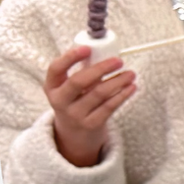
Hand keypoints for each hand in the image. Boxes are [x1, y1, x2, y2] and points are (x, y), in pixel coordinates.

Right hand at [45, 40, 134, 166]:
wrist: (74, 135)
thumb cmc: (75, 101)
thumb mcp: (69, 88)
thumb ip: (82, 71)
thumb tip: (105, 53)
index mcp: (52, 86)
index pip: (56, 68)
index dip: (70, 57)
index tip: (87, 48)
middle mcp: (60, 101)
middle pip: (78, 81)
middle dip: (100, 68)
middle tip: (118, 61)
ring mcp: (75, 115)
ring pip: (98, 94)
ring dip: (118, 81)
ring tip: (131, 74)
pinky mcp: (91, 124)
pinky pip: (109, 107)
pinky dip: (122, 95)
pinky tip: (131, 87)